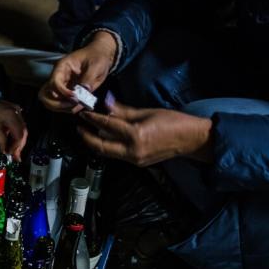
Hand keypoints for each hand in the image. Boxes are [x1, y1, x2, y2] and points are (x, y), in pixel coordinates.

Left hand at [0, 100, 28, 160]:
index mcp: (12, 117)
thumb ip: (1, 140)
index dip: (16, 146)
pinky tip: (6, 140)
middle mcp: (17, 114)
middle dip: (18, 145)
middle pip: (22, 133)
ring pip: (20, 130)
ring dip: (14, 141)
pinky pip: (15, 125)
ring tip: (9, 149)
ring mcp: (16, 112)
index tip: (10, 154)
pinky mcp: (12, 112)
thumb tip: (5, 151)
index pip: (20, 135)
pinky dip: (12, 134)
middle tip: (14, 156)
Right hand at [39, 31, 116, 112]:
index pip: (54, 82)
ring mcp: (62, 85)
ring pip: (50, 101)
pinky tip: (78, 106)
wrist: (101, 56)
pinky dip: (67, 108)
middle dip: (56, 103)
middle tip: (72, 105)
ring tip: (75, 106)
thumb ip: (88, 78)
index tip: (75, 97)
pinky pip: (61, 103)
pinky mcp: (67, 92)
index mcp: (62, 66)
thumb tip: (83, 93)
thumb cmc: (97, 57)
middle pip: (45, 94)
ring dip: (61, 107)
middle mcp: (58, 77)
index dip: (62, 92)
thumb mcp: (96, 66)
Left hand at [78, 97, 213, 166]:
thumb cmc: (173, 122)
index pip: (107, 126)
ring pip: (108, 152)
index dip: (93, 118)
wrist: (190, 140)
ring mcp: (134, 160)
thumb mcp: (147, 112)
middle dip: (87, 137)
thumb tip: (107, 105)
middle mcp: (132, 151)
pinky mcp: (137, 163)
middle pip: (101, 146)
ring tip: (87, 132)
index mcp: (135, 135)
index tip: (83, 113)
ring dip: (96, 143)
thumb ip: (124, 111)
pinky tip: (104, 138)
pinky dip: (108, 146)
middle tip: (78, 127)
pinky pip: (117, 154)